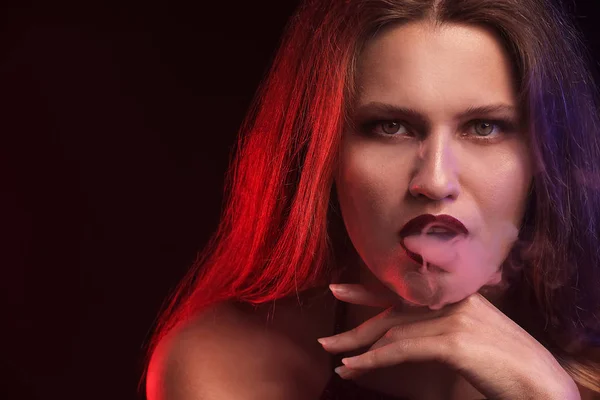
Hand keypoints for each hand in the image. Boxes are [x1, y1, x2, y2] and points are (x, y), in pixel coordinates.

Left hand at [317, 284, 580, 399]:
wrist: (543, 384)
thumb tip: (411, 337)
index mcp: (456, 296)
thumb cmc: (509, 365)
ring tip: (335, 359)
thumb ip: (445, 328)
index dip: (367, 292)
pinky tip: (353, 368)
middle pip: (391, 313)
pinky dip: (373, 360)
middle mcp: (451, 301)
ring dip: (358, 348)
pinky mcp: (453, 343)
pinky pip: (401, 350)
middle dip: (355, 326)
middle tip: (326, 339)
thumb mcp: (475, 336)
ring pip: (392, 332)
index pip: (402, 292)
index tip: (338, 290)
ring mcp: (452, 319)